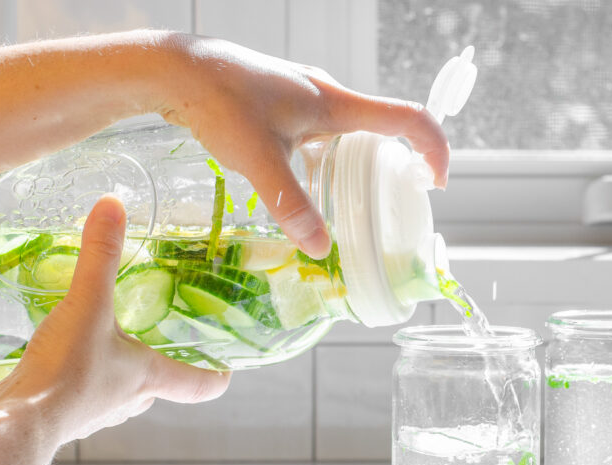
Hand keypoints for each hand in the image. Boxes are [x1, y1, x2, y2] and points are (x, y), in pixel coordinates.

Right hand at [0, 195, 229, 448]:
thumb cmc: (65, 373)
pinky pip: (83, 393)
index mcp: (150, 378)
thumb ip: (100, 257)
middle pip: (158, 385)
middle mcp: (129, 400)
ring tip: (109, 342)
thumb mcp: (87, 305)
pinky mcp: (64, 415)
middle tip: (161, 339)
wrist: (17, 422)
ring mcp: (96, 412)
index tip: (227, 369)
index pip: (200, 385)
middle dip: (162, 365)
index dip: (215, 376)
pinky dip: (82, 378)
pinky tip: (65, 358)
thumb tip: (113, 205)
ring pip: (120, 391)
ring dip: (119, 371)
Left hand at [154, 33, 450, 258]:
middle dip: (398, 163)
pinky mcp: (287, 105)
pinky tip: (308, 184)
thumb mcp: (258, 159)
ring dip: (361, 163)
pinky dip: (331, 159)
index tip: (436, 183)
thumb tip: (320, 249)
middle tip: (395, 201)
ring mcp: (307, 99)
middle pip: (383, 126)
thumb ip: (291, 205)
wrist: (175, 68)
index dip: (433, 148)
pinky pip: (325, 133)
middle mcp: (328, 96)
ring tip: (353, 201)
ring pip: (351, 132)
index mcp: (335, 103)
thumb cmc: (218, 101)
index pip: (407, 117)